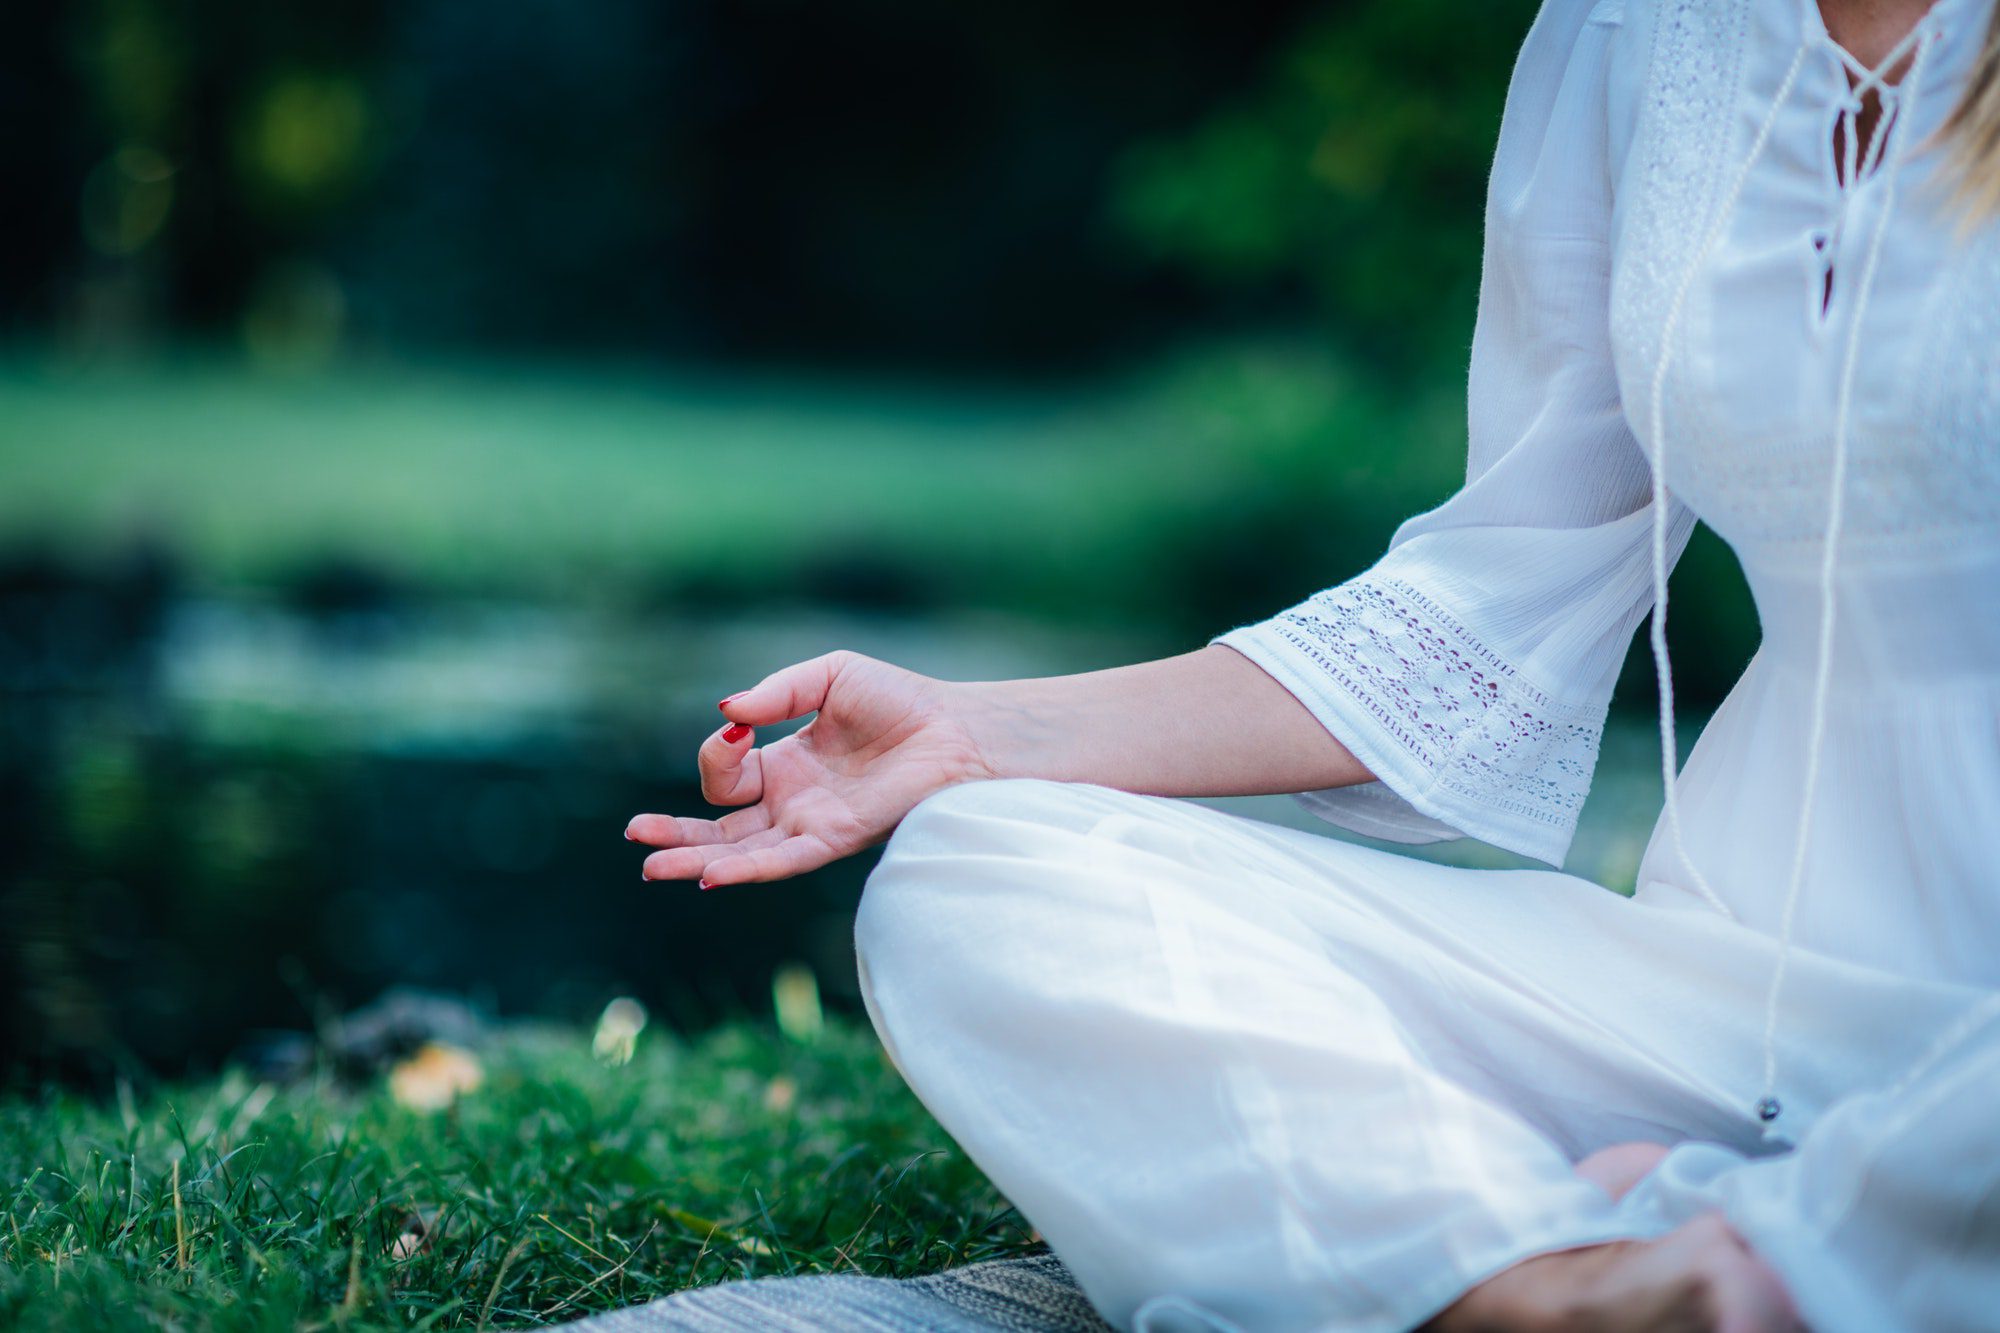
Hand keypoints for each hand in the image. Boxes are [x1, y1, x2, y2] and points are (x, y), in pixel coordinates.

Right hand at [626, 651, 994, 888]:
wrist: (957, 729)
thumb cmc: (901, 701)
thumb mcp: (828, 676)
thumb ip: (775, 693)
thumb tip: (726, 712)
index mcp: (785, 765)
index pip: (726, 772)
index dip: (717, 752)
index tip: (740, 722)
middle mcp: (792, 802)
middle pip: (719, 827)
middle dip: (675, 833)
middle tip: (635, 834)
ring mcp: (811, 824)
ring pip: (740, 853)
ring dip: (695, 860)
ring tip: (652, 865)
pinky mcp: (837, 839)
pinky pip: (783, 861)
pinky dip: (746, 870)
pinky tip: (710, 875)